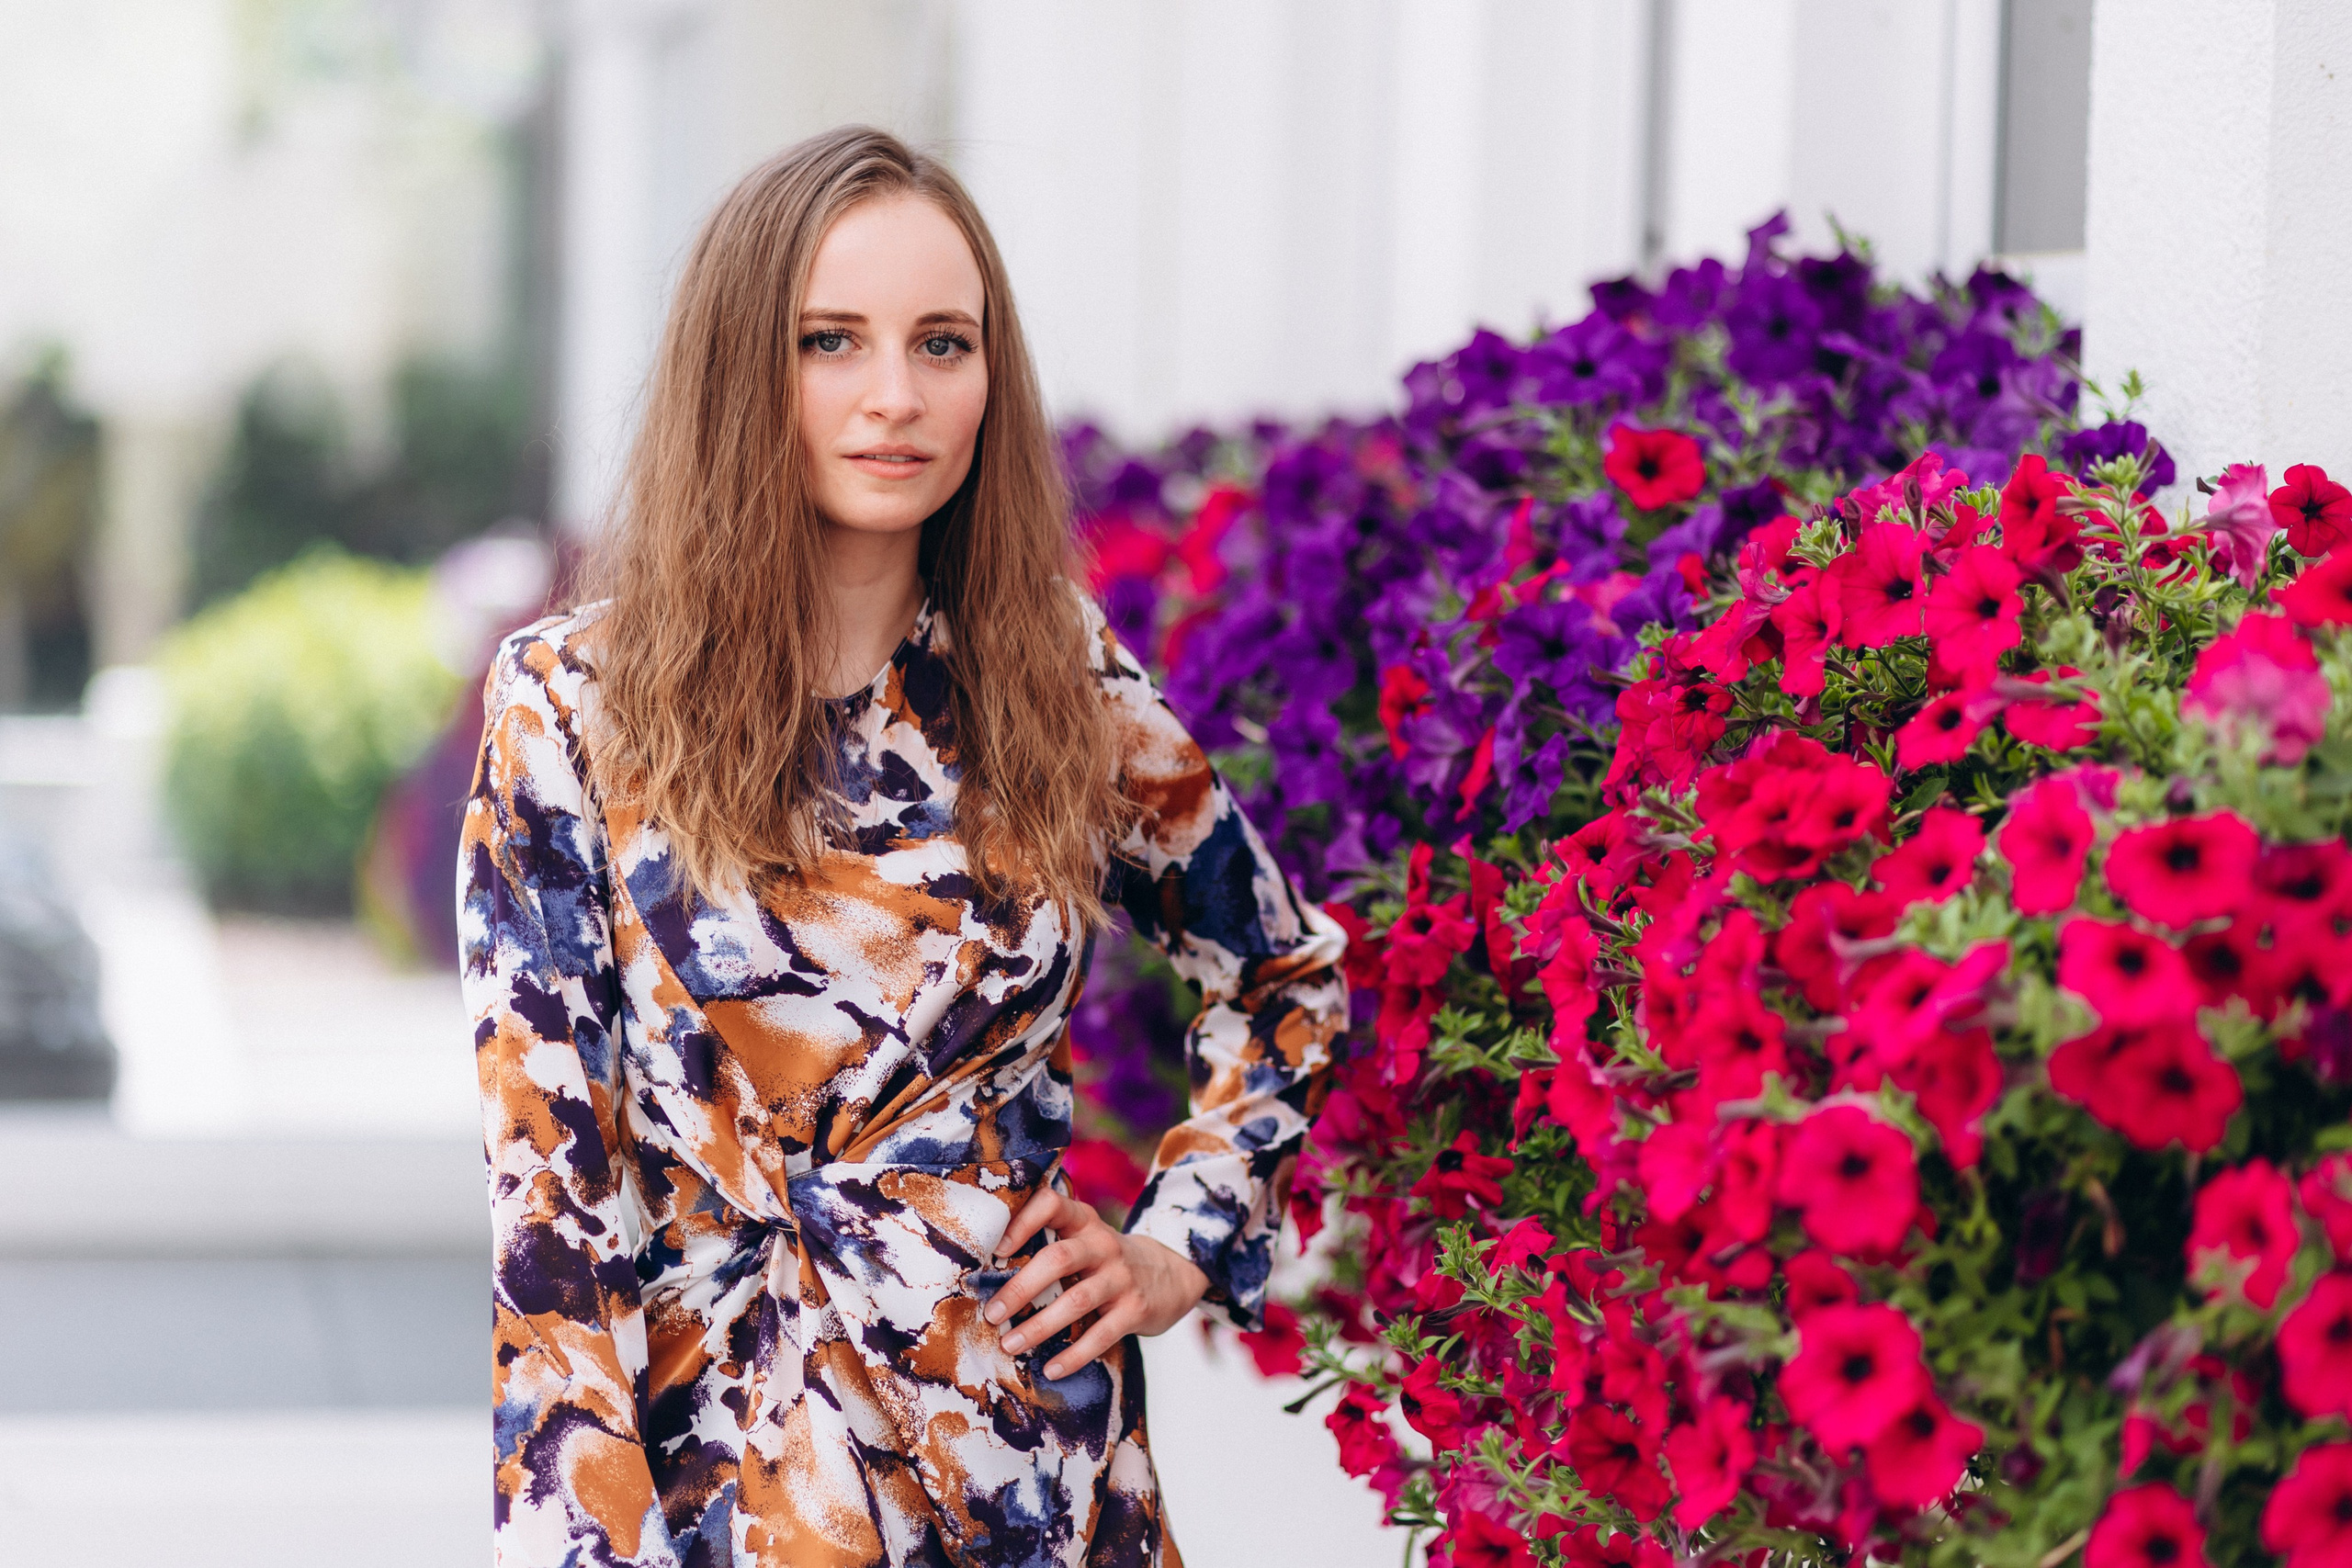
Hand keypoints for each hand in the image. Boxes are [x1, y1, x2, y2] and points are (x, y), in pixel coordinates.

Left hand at [985, 1187, 1208, 1379]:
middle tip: (992, 1314)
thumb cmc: (1106, 1261)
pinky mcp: (1136, 1309)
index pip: (1052, 1204)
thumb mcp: (1085, 1240)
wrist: (1171, 1275)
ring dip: (1040, 1326)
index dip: (1023, 1221)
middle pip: (1058, 1258)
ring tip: (1011, 1345)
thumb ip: (1049, 1246)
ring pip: (1077, 1300)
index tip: (996, 1249)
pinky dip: (1074, 1355)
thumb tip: (986, 1275)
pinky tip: (1051, 1369)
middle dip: (1020, 1288)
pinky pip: (1102, 1335)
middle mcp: (1103, 1244)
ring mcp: (1122, 1276)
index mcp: (1084, 1222)